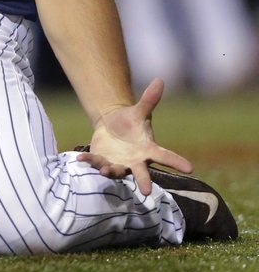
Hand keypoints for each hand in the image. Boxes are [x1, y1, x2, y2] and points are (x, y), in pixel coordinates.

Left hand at [76, 78, 192, 194]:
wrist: (111, 129)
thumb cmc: (130, 122)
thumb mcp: (139, 111)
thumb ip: (149, 99)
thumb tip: (160, 80)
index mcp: (148, 149)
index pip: (165, 156)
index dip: (177, 162)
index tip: (190, 168)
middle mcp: (135, 161)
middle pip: (142, 173)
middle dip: (144, 182)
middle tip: (147, 192)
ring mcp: (119, 163)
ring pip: (116, 171)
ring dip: (110, 171)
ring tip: (105, 171)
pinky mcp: (103, 161)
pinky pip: (96, 162)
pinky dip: (89, 160)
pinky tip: (80, 157)